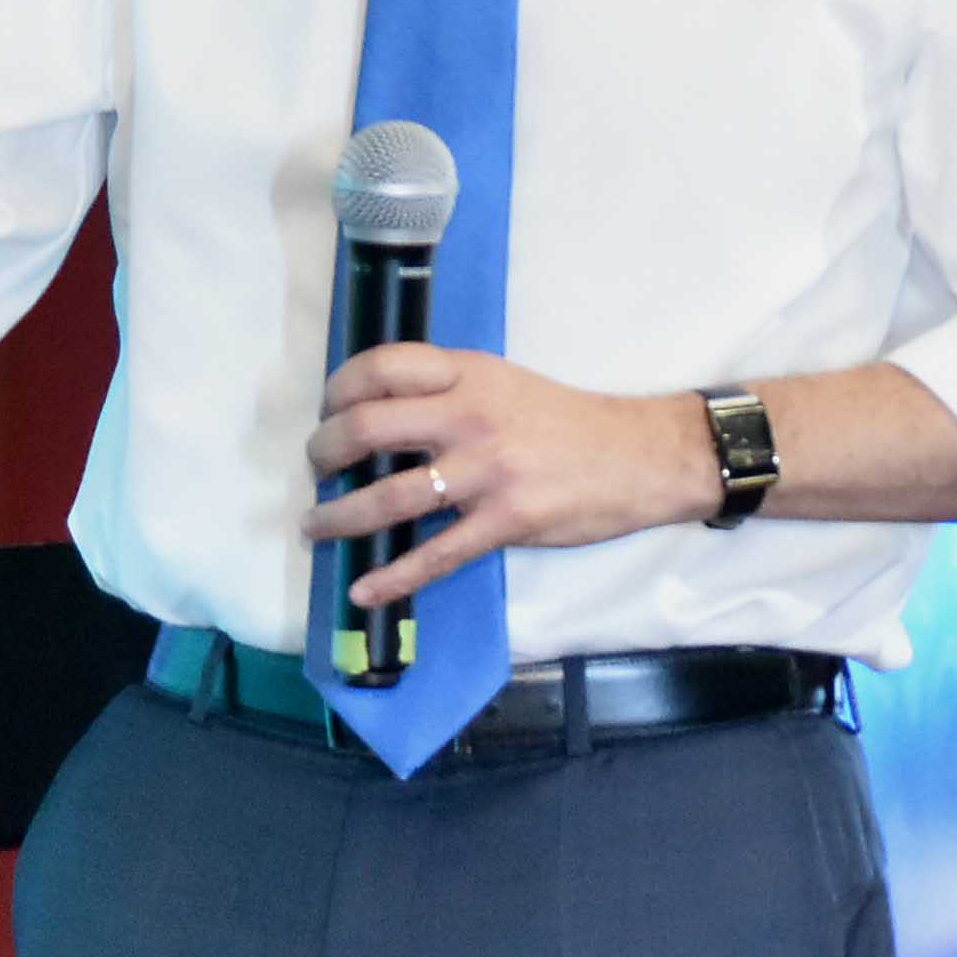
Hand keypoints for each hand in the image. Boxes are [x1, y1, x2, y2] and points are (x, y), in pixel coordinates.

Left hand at [300, 344, 718, 606]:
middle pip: (368, 429)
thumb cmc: (563, 420)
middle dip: (324, 453)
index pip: (380, 367)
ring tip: (315, 526)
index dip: (338, 389)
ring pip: (390, 497)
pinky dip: (393, 577)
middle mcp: (469, 416)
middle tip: (316, 469)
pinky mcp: (507, 521)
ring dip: (340, 517)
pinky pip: (436, 555)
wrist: (641, 456)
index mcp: (466, 374)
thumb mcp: (501, 381)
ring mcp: (487, 471)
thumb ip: (444, 388)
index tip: (327, 411)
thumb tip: (373, 408)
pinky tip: (364, 590)